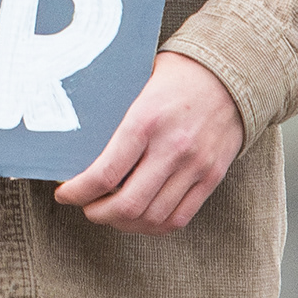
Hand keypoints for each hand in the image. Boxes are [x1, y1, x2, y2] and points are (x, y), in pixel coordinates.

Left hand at [55, 52, 244, 233]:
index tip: (65, 194)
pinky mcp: (212, 177)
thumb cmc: (177, 75)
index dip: (77, 193)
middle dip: (97, 214)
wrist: (232, 72)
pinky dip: (153, 226)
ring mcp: (195, 165)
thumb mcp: (138, 83)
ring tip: (112, 213)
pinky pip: (179, 218)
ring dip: (124, 224)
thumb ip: (114, 117)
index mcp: (146, 120)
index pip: (104, 174)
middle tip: (87, 207)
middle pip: (127, 205)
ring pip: (152, 218)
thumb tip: (76, 145)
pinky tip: (140, 217)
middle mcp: (173, 147)